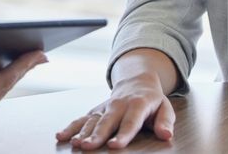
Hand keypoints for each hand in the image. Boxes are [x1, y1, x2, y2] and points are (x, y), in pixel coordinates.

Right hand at [56, 73, 174, 149]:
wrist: (136, 80)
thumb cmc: (152, 99)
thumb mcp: (165, 107)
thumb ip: (165, 121)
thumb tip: (166, 135)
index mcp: (137, 104)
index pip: (130, 121)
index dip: (122, 134)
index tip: (114, 146)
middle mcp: (118, 105)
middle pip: (106, 121)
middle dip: (96, 135)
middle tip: (87, 147)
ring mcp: (105, 107)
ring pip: (92, 120)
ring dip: (82, 132)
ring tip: (74, 143)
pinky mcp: (96, 110)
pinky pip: (82, 119)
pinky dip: (71, 127)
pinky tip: (61, 136)